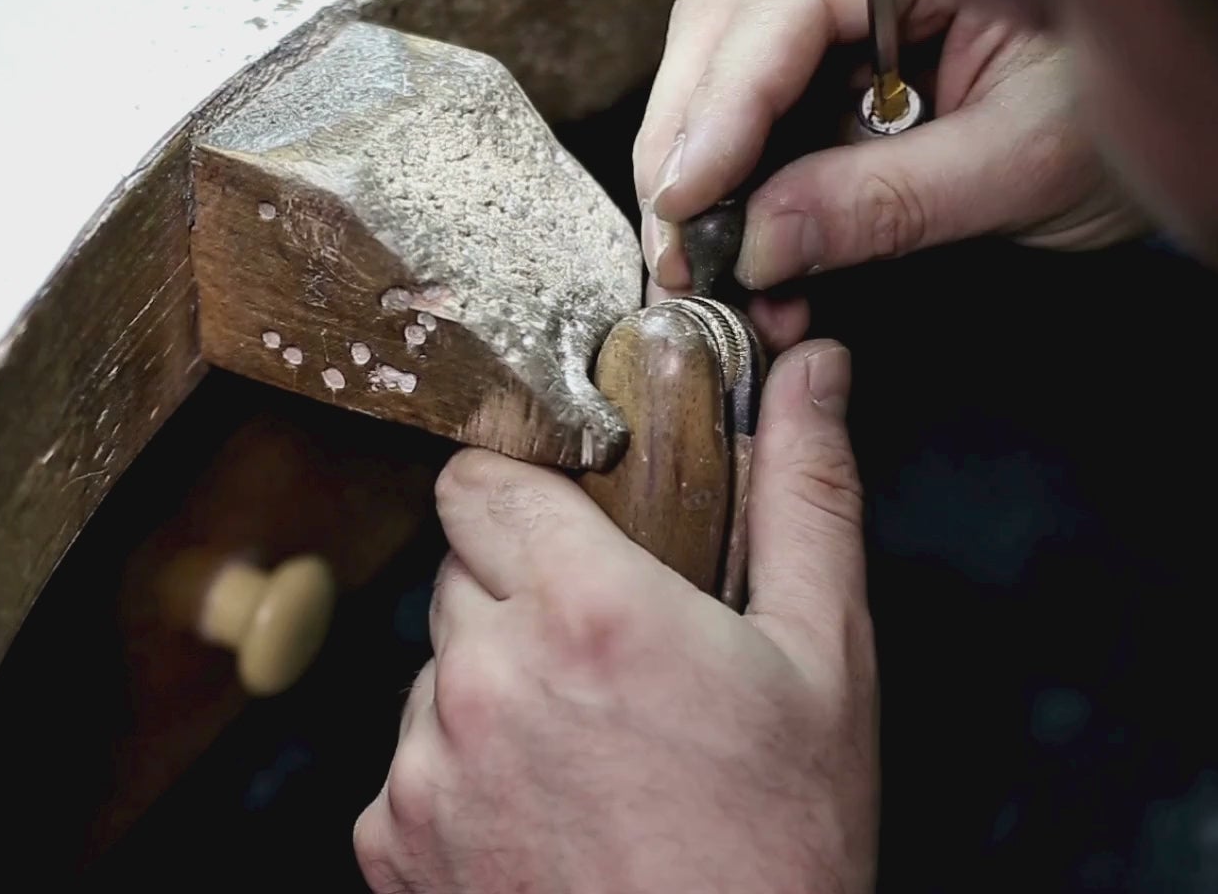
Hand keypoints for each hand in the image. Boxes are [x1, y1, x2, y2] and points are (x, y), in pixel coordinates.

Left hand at [354, 341, 876, 893]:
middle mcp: (485, 677)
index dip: (525, 494)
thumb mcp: (827, 664)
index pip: (479, 480)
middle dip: (521, 595)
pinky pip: (409, 766)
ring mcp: (426, 765)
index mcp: (585, 609)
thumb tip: (811, 372)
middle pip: (460, 573)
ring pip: (435, 670)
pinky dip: (460, 779)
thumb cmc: (781, 852)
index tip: (567, 524)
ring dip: (491, 690)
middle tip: (607, 660)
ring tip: (586, 756)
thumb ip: (806, 497)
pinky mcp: (390, 840)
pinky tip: (545, 817)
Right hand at [635, 0, 1143, 348]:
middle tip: (674, 253)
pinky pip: (759, 112)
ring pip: (722, 68)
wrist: (1176, 125)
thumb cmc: (1126, 120)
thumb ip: (886, 202)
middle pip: (723, 28)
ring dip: (701, 174)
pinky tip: (749, 255)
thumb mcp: (1019, 166)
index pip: (780, 7)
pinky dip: (741, 186)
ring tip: (705, 269)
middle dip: (685, 145)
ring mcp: (843, 2)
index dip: (718, 110)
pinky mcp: (836, 60)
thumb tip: (759, 245)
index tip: (686, 202)